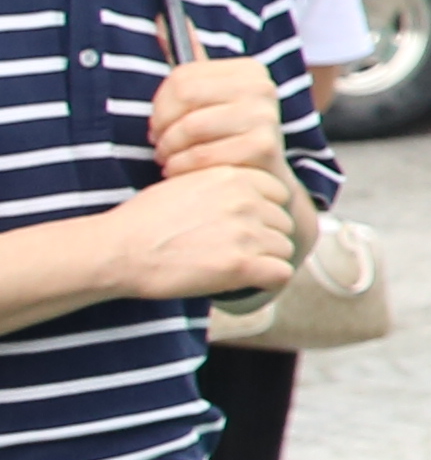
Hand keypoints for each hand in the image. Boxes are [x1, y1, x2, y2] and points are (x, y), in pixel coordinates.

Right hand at [114, 166, 295, 304]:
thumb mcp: (186, 183)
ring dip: (265, 261)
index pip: (278, 194)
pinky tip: (245, 283)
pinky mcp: (241, 264)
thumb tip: (250, 199)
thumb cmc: (143, 221)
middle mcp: (246, 200)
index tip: (242, 228)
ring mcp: (246, 231)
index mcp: (235, 175)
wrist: (117, 250)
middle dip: (264, 238)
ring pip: (284, 249)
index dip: (263, 213)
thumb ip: (223, 187)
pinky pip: (281, 274)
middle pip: (283, 222)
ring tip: (233, 268)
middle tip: (233, 252)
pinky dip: (267, 282)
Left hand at [147, 56, 289, 186]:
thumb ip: (189, 61)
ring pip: (189, 128)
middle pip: (184, 99)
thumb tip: (160, 18)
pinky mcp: (264, 147)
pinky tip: (185, 171)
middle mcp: (263, 88)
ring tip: (171, 159)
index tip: (161, 122)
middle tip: (161, 144)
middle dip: (162, 128)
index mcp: (249, 70)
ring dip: (169, 151)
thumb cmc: (225, 137)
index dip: (160, 105)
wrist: (261, 178)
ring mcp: (266, 117)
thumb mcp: (210, 97)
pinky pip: (201, 155)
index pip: (181, 77)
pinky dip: (182, 168)